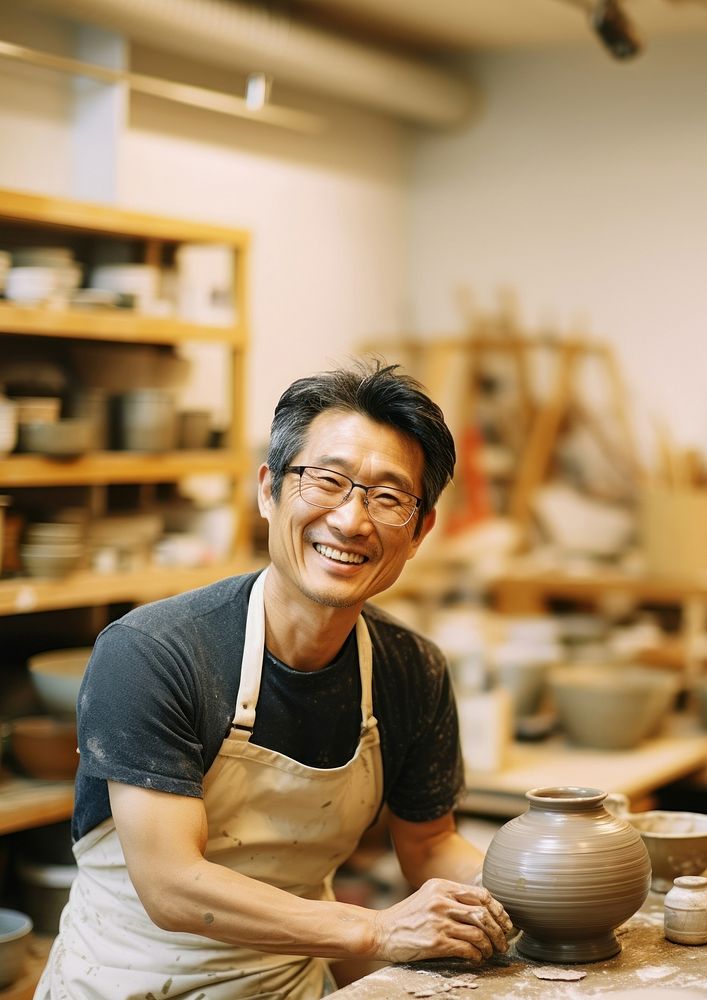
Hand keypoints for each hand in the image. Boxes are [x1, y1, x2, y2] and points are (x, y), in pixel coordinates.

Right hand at [370, 878, 512, 963]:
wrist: (379, 932)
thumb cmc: (406, 917)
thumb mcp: (427, 896)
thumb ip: (450, 898)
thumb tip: (483, 910)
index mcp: (441, 886)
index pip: (481, 895)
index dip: (498, 910)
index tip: (504, 922)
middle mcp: (441, 900)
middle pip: (484, 914)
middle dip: (499, 930)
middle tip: (503, 941)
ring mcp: (438, 921)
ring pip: (478, 932)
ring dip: (490, 946)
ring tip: (490, 952)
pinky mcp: (435, 941)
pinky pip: (467, 948)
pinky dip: (476, 955)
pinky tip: (476, 959)